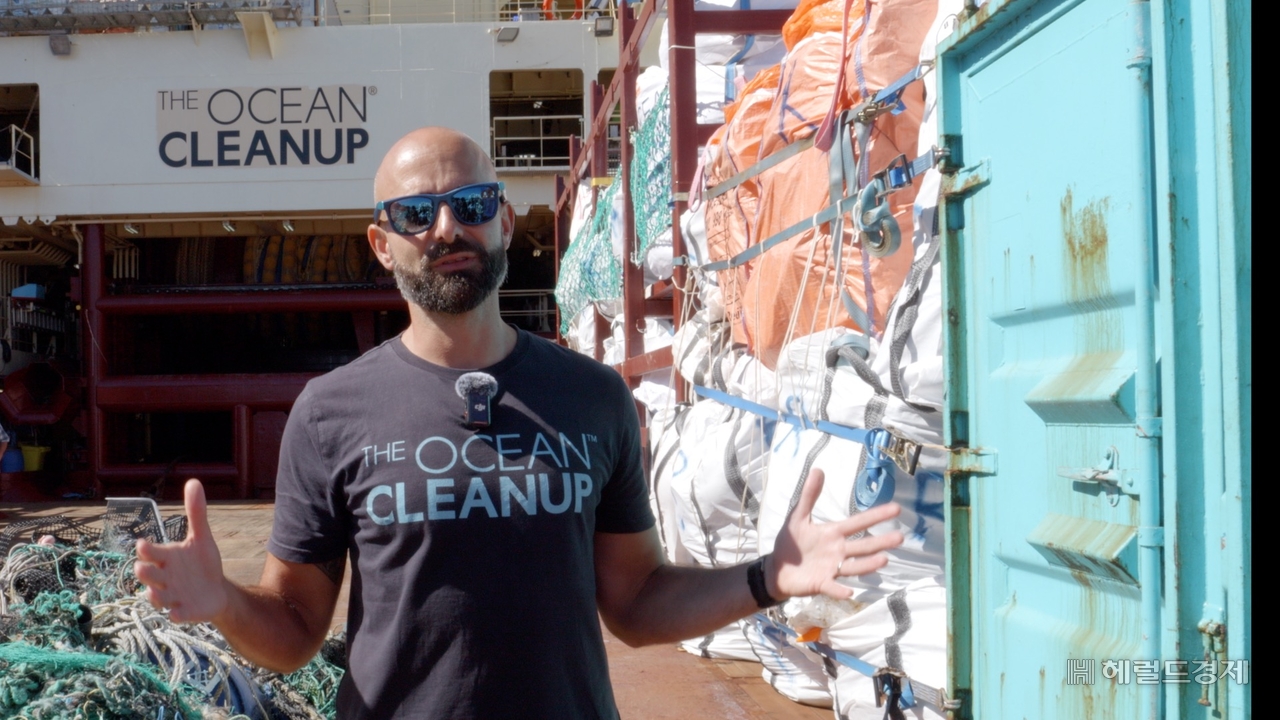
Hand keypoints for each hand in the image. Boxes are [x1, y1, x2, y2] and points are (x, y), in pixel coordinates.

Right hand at [135, 479, 229, 623]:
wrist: (216, 589)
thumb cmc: (202, 562)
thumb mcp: (202, 537)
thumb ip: (196, 513)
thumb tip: (194, 482)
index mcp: (166, 558)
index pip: (151, 553)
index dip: (147, 550)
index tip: (143, 544)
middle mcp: (164, 577)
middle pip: (149, 576)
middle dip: (145, 573)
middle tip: (142, 568)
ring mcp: (173, 596)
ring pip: (158, 597)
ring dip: (156, 596)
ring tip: (155, 594)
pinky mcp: (184, 611)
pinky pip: (177, 614)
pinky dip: (176, 614)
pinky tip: (177, 614)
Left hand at [767, 468, 903, 600]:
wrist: (777, 568)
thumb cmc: (791, 542)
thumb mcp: (798, 516)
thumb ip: (809, 495)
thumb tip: (818, 469)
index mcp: (834, 533)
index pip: (858, 523)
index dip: (876, 516)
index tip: (896, 509)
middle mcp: (838, 551)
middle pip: (862, 546)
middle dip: (881, 542)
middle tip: (900, 537)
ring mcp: (832, 568)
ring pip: (853, 567)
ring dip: (867, 565)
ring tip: (884, 560)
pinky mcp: (821, 583)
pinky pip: (833, 587)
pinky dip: (840, 591)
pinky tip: (850, 592)